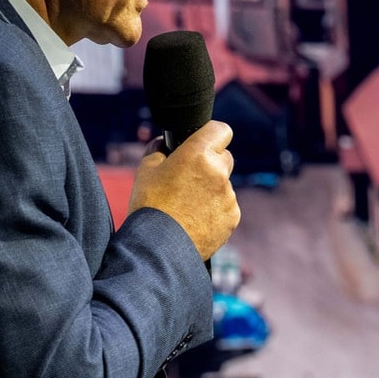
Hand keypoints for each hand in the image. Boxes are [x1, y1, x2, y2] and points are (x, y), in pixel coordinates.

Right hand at [127, 122, 240, 260]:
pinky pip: (226, 206)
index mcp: (198, 154)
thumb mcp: (146, 170)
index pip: (221, 130)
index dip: (212, 135)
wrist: (159, 247)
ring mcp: (228, 196)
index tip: (204, 142)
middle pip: (224, 158)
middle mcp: (218, 172)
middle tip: (189, 178)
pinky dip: (215, 211)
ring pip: (224, 184)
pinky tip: (195, 220)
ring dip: (212, 189)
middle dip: (211, 164)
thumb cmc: (149, 206)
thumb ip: (158, 150)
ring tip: (188, 206)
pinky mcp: (232, 217)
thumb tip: (164, 143)